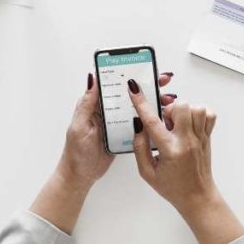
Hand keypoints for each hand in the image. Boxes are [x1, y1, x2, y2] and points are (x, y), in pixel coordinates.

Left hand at [57, 72, 177, 188]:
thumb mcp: (80, 125)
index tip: (143, 68)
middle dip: (147, 85)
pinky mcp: (124, 133)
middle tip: (162, 80)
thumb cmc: (76, 152)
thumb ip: (87, 103)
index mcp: (96, 104)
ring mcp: (117, 122)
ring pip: (137, 107)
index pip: (114, 83)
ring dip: (152, 101)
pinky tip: (162, 116)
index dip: (128, 74)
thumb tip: (92, 78)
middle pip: (129, 94)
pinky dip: (151, 118)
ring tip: (167, 99)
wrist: (81, 175)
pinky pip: (139, 123)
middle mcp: (107, 110)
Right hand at [128, 82, 217, 213]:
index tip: (134, 89)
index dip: (141, 103)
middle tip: (165, 123)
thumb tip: (138, 126)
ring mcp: (200, 138)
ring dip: (184, 111)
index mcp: (170, 150)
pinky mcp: (208, 137)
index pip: (153, 122)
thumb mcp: (147, 173)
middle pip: (181, 107)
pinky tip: (189, 124)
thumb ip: (140, 148)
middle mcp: (187, 141)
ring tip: (177, 124)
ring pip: (196, 108)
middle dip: (169, 109)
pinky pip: (209, 114)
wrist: (197, 197)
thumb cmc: (171, 187)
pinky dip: (199, 113)